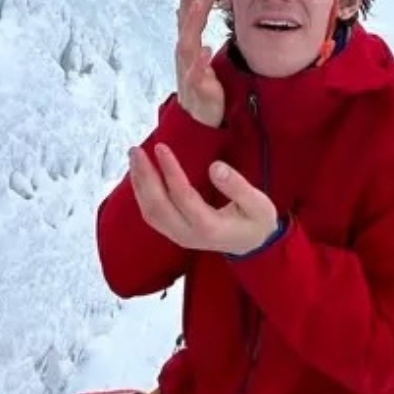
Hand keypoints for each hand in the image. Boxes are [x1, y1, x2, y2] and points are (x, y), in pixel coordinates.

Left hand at [127, 146, 281, 254]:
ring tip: (134, 158)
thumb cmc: (256, 222)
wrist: (253, 246)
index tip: (161, 147)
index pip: (183, 196)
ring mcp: (179, 237)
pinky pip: (152, 215)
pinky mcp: (175, 233)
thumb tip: (215, 167)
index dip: (170, 171)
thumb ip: (238, 187)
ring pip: (150, 212)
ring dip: (139, 184)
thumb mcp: (258, 204)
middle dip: (145, 176)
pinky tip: (139, 175)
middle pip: (158, 206)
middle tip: (136, 150)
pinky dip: (142, 194)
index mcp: (209, 227)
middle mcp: (189, 235)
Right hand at [175, 0, 225, 126]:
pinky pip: (195, 74)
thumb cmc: (197, 85)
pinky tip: (205, 49)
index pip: (187, 19)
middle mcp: (185, 57)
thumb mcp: (194, 56)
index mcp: (188, 48)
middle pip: (186, 26)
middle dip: (190, 3)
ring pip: (187, 45)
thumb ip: (189, 32)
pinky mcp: (197, 89)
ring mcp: (189, 72)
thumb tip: (183, 9)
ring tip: (198, 7)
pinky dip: (199, 62)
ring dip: (191, 25)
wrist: (197, 119)